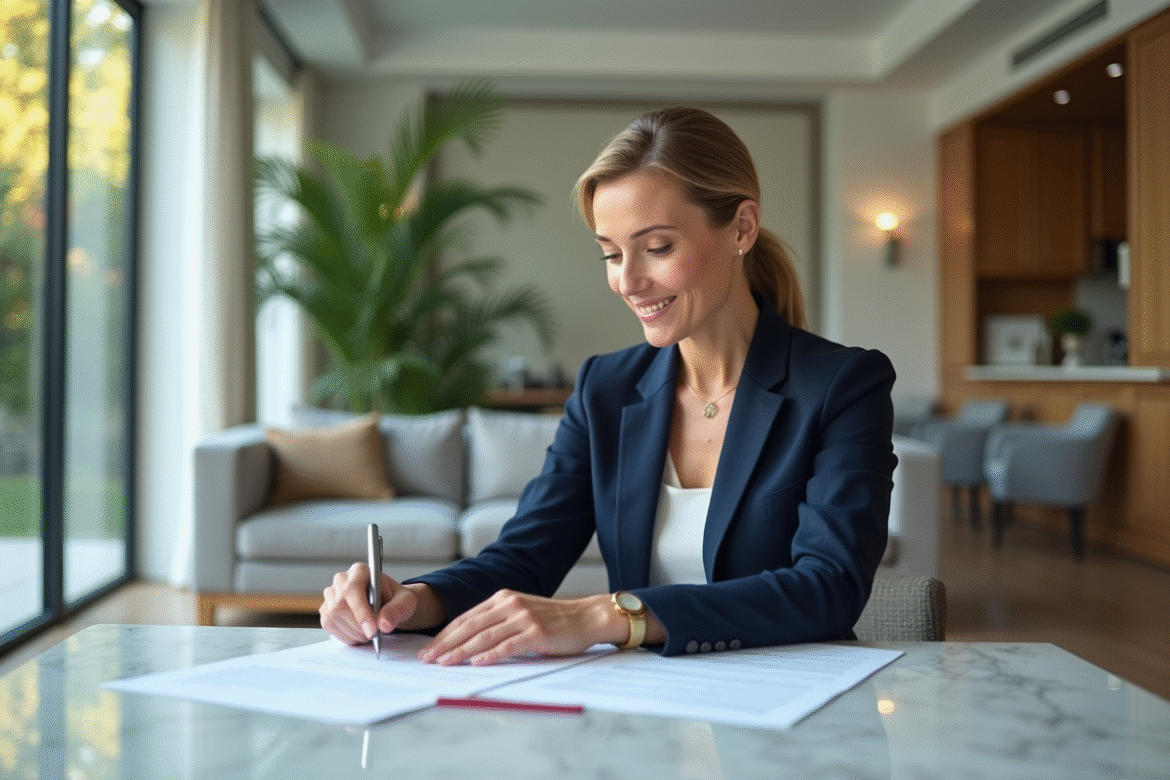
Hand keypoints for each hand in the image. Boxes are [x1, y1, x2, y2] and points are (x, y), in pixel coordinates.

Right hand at [320, 562, 436, 643]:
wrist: (388, 604)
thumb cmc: (395, 599)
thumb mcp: (405, 602)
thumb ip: (397, 610)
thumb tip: (383, 624)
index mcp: (360, 571)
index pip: (352, 590)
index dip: (360, 612)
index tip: (372, 630)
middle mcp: (341, 580)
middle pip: (339, 606)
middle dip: (358, 626)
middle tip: (374, 635)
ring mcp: (330, 595)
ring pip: (332, 618)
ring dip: (352, 633)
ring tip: (369, 634)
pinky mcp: (326, 609)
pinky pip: (329, 626)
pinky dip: (345, 635)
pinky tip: (358, 634)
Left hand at [417, 590, 620, 665]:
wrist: (587, 617)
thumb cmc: (554, 621)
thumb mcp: (521, 614)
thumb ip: (498, 622)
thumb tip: (468, 643)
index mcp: (503, 598)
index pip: (466, 618)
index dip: (446, 634)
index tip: (429, 649)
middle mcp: (510, 604)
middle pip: (470, 626)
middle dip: (446, 644)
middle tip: (427, 659)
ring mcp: (523, 617)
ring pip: (485, 636)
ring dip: (461, 651)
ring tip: (445, 663)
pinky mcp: (536, 632)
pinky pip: (508, 645)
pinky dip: (491, 655)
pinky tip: (477, 663)